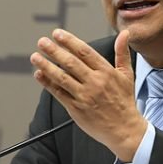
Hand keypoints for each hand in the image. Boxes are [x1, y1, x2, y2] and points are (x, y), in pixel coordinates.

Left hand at [30, 29, 146, 161]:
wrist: (124, 129)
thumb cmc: (124, 101)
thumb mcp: (127, 75)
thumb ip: (122, 53)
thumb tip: (124, 33)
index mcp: (106, 72)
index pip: (84, 52)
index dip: (69, 41)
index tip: (57, 34)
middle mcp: (94, 82)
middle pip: (70, 62)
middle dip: (54, 50)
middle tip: (42, 42)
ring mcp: (84, 96)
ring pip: (61, 77)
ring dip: (46, 66)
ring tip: (35, 56)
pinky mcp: (76, 109)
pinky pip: (59, 93)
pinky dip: (48, 84)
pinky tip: (39, 75)